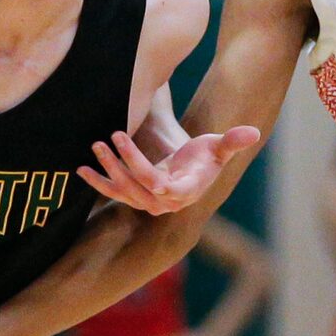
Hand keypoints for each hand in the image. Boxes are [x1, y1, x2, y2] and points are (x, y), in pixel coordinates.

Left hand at [79, 125, 263, 215]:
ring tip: (96, 145)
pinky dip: (97, 182)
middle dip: (122, 162)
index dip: (143, 170)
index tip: (127, 145)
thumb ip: (233, 141)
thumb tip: (254, 132)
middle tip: (110, 137)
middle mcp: (164, 203)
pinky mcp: (134, 198)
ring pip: (123, 190)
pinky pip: (112, 193)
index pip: (161, 185)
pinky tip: (81, 169)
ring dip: (108, 169)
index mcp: (184, 192)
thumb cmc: (205, 156)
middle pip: (138, 185)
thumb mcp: (218, 147)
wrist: (192, 171)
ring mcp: (147, 203)